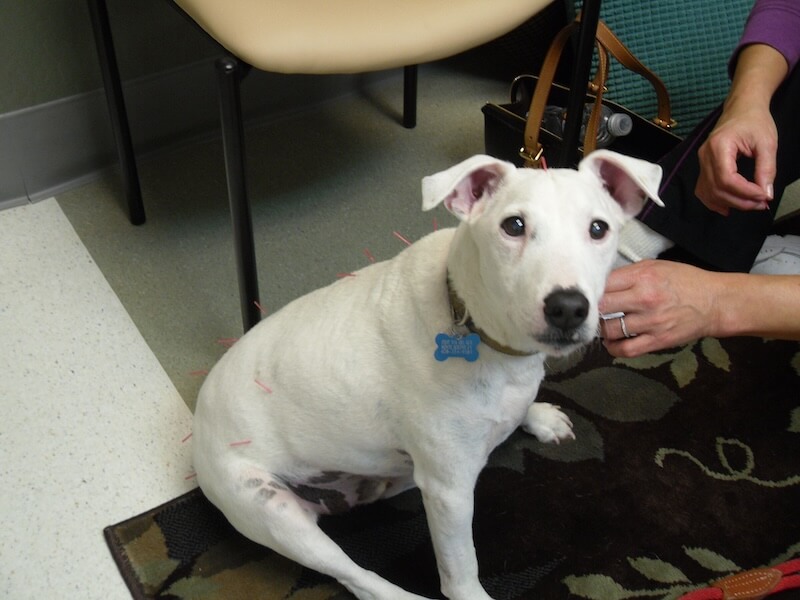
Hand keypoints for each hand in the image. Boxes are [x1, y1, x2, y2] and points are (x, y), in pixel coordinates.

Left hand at [598, 260, 720, 356]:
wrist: (715, 302)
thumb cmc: (684, 281)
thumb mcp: (656, 267)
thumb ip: (628, 274)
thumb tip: (601, 282)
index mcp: (643, 277)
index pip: (604, 283)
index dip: (592, 289)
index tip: (588, 293)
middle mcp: (645, 299)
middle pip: (602, 306)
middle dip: (591, 309)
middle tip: (588, 311)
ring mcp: (651, 322)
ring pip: (609, 330)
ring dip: (601, 329)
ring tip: (601, 326)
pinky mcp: (657, 340)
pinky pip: (626, 350)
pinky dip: (613, 348)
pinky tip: (612, 342)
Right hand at [694, 102, 776, 215]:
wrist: (741, 108)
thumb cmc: (754, 121)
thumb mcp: (767, 143)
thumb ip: (767, 169)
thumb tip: (766, 193)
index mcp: (719, 146)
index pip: (727, 179)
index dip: (745, 192)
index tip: (764, 195)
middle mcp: (705, 156)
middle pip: (717, 189)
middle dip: (740, 201)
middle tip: (762, 203)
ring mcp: (702, 162)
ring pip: (708, 193)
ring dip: (729, 203)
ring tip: (750, 204)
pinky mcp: (703, 167)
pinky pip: (703, 190)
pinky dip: (714, 202)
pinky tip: (728, 207)